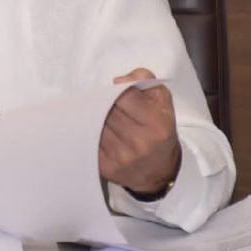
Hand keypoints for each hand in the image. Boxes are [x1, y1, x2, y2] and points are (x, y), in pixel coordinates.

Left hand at [99, 68, 181, 194]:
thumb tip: (118, 81)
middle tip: (111, 107)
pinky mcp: (105, 167)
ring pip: (94, 123)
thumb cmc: (159, 130)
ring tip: (108, 121)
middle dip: (105, 104)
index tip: (118, 94)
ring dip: (96, 118)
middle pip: (106, 109)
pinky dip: (91, 133)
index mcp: (156, 124)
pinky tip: (100, 133)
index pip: (123, 96)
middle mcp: (139, 142)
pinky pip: (88, 140)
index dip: (117, 91)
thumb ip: (143, 80)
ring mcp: (121, 157)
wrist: (159, 170)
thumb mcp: (162, 100)